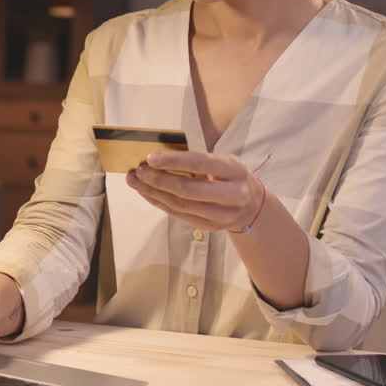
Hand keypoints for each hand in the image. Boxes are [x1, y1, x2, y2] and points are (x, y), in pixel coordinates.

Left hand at [126, 150, 263, 232]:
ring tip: (135, 181)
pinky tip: (146, 193)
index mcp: (235, 171)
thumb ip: (196, 160)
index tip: (150, 157)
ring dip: (153, 193)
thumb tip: (157, 158)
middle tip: (138, 171)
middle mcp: (233, 195)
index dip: (174, 161)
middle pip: (188, 190)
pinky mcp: (210, 227)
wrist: (251, 206)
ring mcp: (222, 215)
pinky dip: (159, 203)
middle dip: (159, 180)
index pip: (201, 164)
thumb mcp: (223, 162)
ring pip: (181, 205)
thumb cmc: (229, 176)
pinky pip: (178, 215)